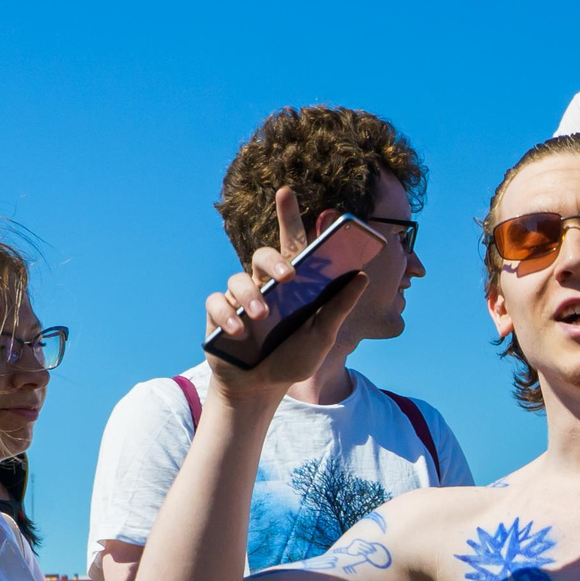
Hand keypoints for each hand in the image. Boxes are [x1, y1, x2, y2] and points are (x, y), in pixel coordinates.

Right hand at [203, 186, 366, 396]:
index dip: (288, 217)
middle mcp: (264, 285)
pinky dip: (228, 314)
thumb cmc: (293, 360)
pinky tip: (240, 331)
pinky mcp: (219, 315)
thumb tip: (362, 277)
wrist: (262, 389)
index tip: (286, 191)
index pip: (291, 245)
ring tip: (263, 317)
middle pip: (262, 255)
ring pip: (238, 278)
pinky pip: (217, 302)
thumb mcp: (322, 336)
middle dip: (274, 260)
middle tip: (290, 276)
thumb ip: (339, 308)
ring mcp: (240, 298)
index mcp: (292, 286)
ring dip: (251, 296)